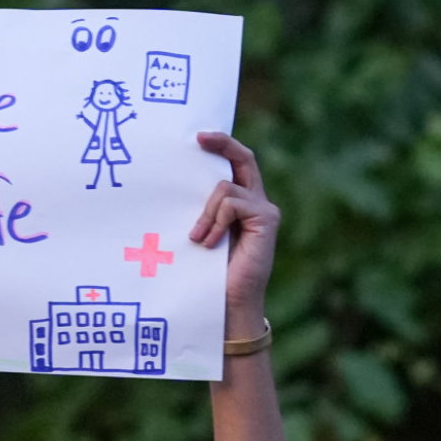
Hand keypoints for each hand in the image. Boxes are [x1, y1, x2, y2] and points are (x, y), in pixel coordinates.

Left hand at [191, 132, 278, 337]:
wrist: (227, 304)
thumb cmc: (208, 272)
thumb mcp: (201, 232)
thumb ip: (200, 210)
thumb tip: (174, 184)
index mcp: (240, 203)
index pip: (236, 164)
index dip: (221, 145)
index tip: (198, 136)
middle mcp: (257, 202)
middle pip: (244, 158)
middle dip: (222, 143)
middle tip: (199, 138)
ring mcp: (264, 210)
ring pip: (225, 187)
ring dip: (206, 212)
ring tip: (198, 238)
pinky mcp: (266, 220)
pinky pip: (232, 203)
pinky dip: (215, 221)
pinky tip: (209, 243)